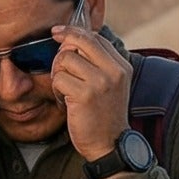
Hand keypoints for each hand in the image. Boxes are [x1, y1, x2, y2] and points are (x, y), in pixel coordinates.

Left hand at [49, 21, 133, 162]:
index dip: (73, 32)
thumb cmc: (104, 115)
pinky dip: (57, 91)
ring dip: (59, 75)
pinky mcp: (85, 94)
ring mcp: (100, 82)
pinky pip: (59, 79)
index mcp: (122, 66)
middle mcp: (114, 71)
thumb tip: (72, 40)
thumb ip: (98, 63)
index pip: (94, 37)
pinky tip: (67, 102)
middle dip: (62, 49)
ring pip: (65, 59)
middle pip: (79, 41)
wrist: (110, 145)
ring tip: (67, 91)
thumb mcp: (111, 85)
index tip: (58, 33)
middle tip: (59, 66)